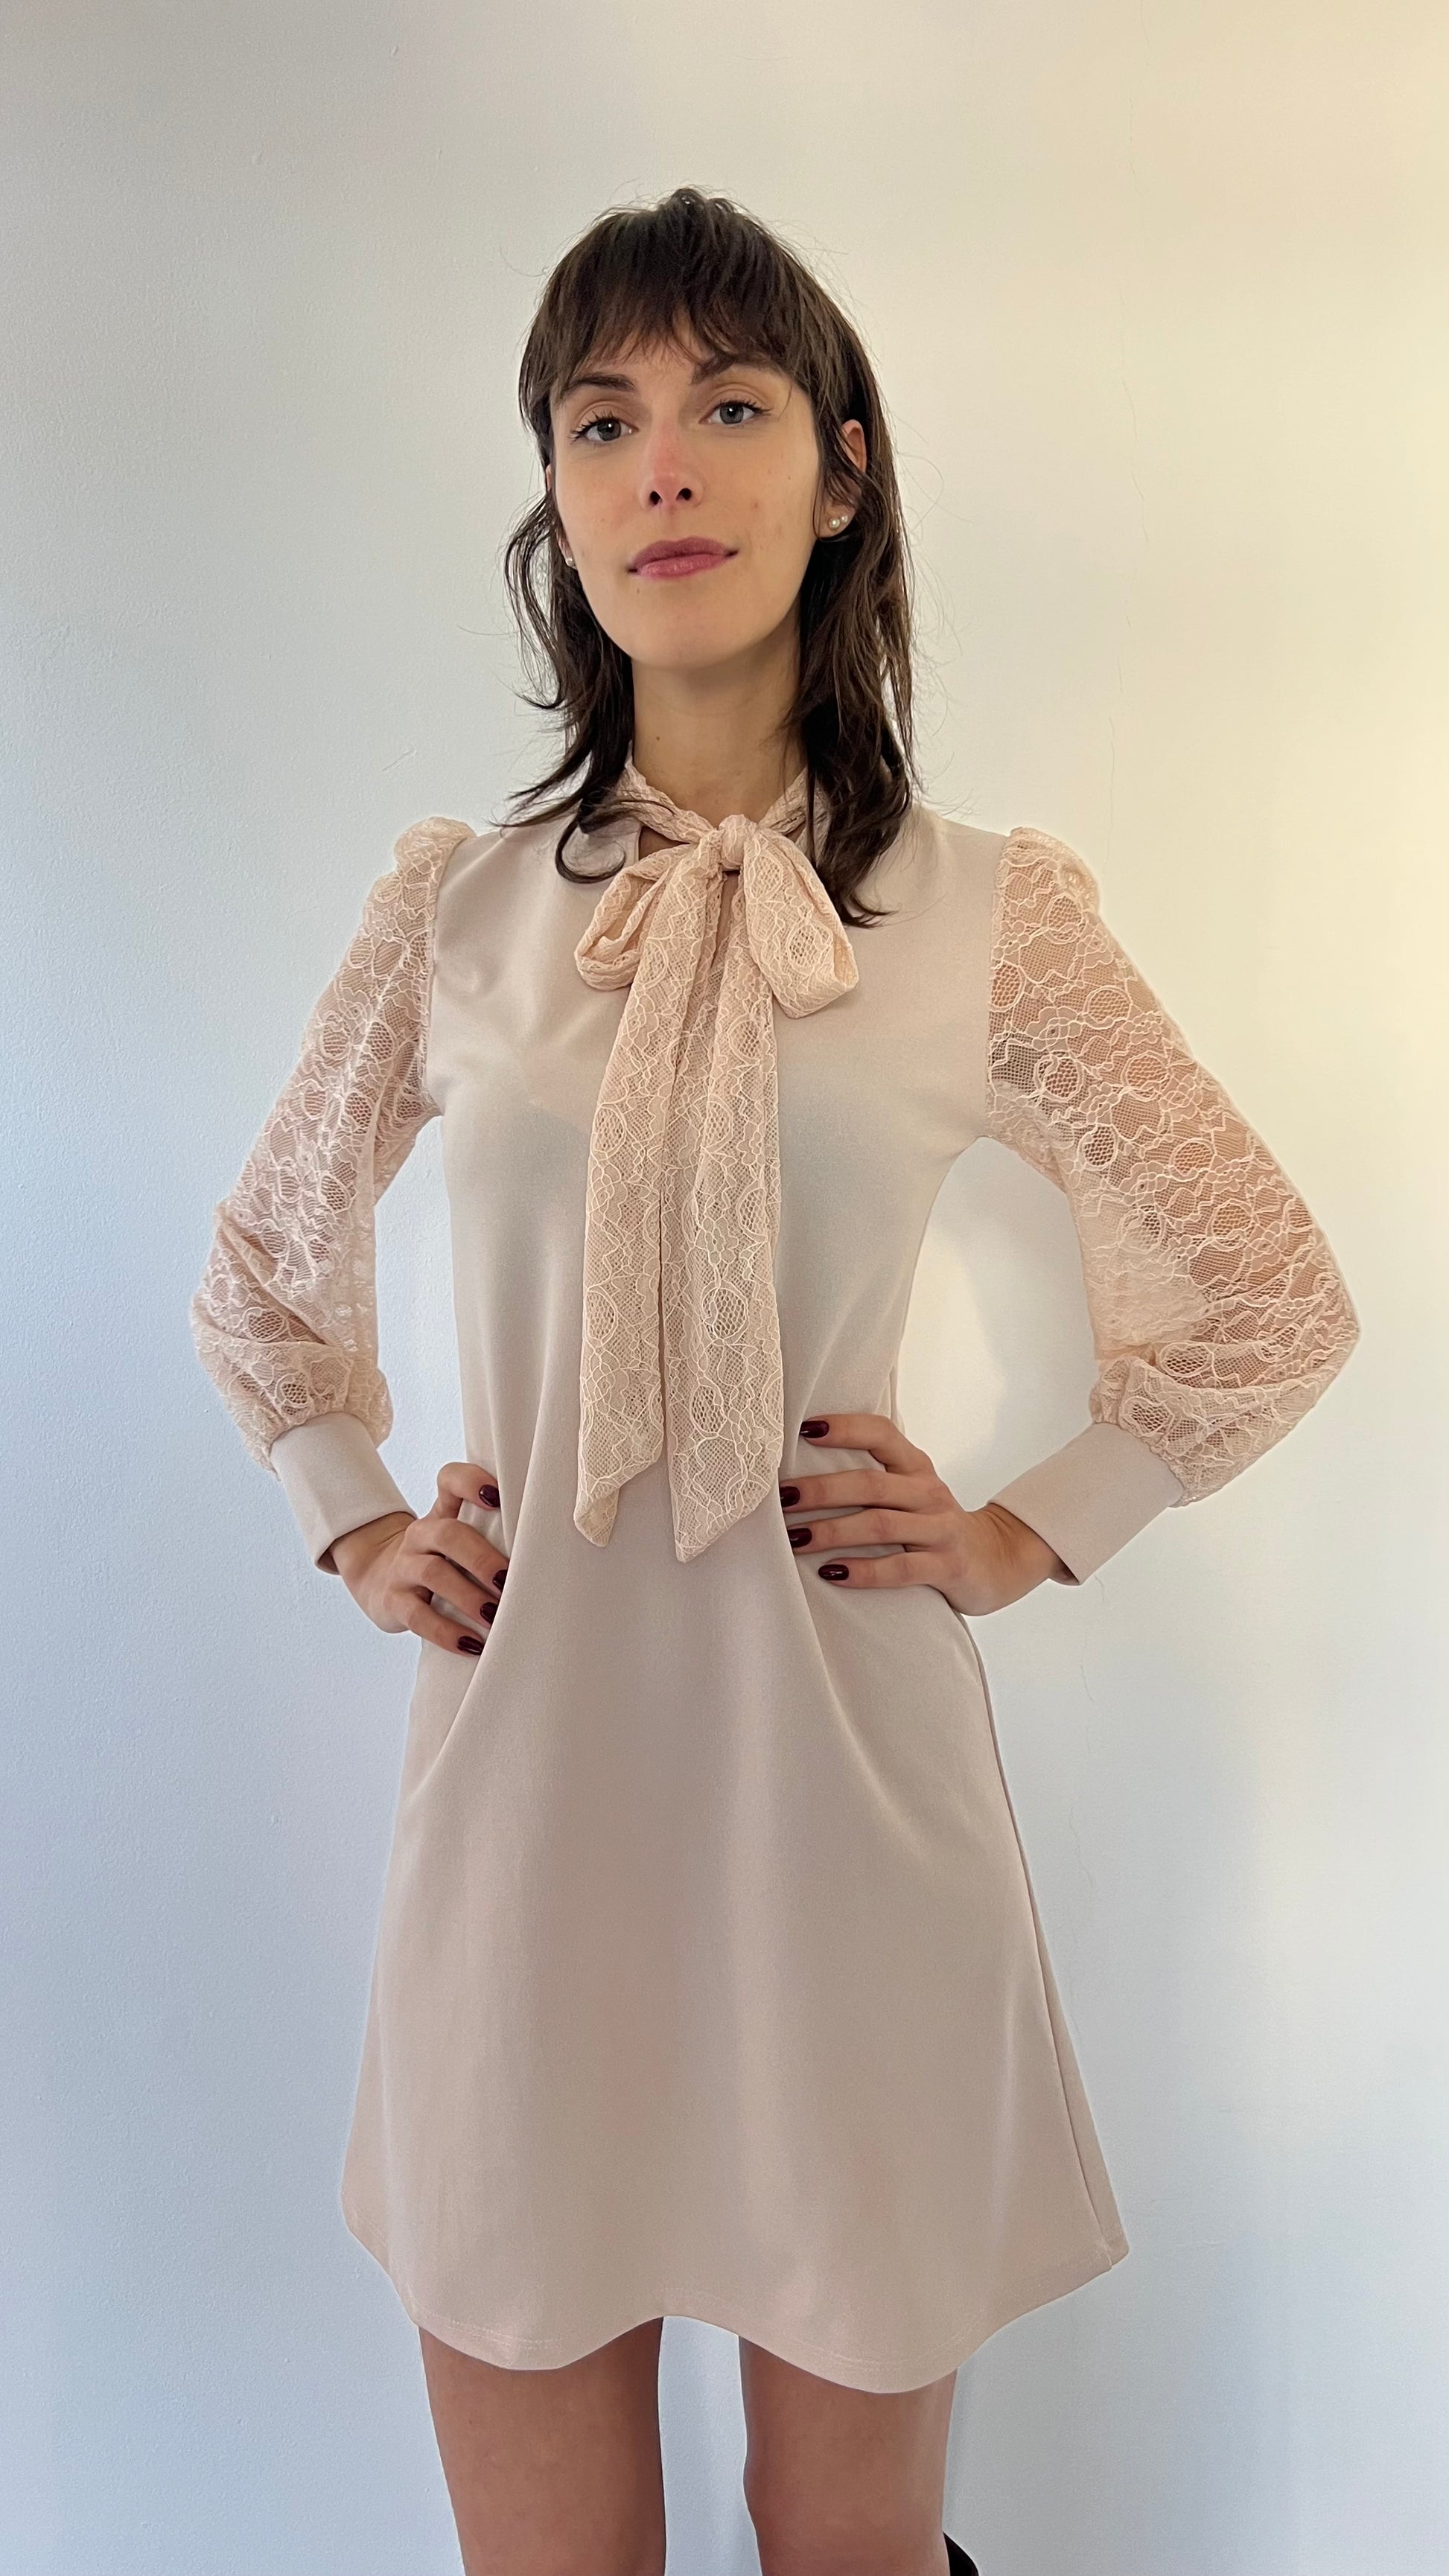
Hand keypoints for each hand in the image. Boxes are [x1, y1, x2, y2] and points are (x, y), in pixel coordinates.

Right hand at [329, 1460, 509, 1656]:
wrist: (377, 1579)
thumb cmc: (439, 1560)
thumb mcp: (457, 1540)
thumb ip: (493, 1536)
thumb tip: (551, 1555)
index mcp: (441, 1513)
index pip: (450, 1480)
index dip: (471, 1482)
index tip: (497, 1497)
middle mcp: (421, 1535)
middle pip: (448, 1534)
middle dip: (482, 1558)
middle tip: (508, 1580)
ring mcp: (403, 1568)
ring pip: (434, 1574)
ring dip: (469, 1597)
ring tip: (494, 1616)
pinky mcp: (393, 1602)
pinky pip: (418, 1615)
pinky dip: (447, 1632)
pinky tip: (471, 1644)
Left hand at [779, 1412, 1068, 1613]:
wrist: (995, 1560)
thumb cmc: (932, 1523)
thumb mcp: (910, 1491)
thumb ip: (871, 1477)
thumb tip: (800, 1471)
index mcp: (915, 1466)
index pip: (882, 1433)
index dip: (845, 1428)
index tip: (803, 1428)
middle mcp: (928, 1492)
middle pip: (871, 1484)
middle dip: (822, 1490)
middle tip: (783, 1498)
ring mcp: (940, 1529)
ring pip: (880, 1525)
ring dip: (832, 1531)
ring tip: (795, 1538)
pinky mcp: (947, 1567)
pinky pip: (900, 1569)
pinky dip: (863, 1572)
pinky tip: (832, 1573)